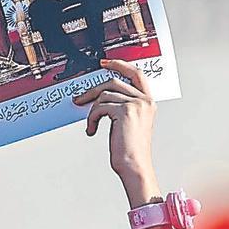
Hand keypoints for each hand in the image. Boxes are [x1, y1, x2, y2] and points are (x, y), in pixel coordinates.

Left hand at [73, 59, 159, 206]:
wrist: (134, 165)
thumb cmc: (130, 150)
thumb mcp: (129, 123)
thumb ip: (121, 106)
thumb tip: (99, 96)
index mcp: (148, 102)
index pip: (137, 74)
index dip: (120, 65)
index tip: (106, 63)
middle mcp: (145, 101)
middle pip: (114, 81)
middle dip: (93, 90)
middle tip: (80, 98)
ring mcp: (136, 105)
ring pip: (104, 95)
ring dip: (92, 110)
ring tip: (91, 125)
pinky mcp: (125, 111)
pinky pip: (99, 107)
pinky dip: (91, 119)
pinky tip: (92, 130)